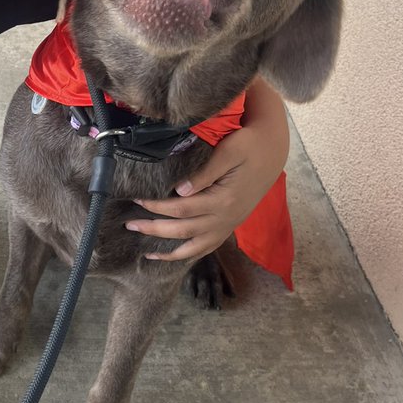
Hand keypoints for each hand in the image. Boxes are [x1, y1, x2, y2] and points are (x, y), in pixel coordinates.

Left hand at [125, 79, 288, 261]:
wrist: (272, 152)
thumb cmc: (249, 145)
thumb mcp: (229, 151)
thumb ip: (205, 172)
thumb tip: (180, 190)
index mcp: (224, 200)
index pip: (182, 208)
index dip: (157, 206)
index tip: (137, 200)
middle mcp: (226, 218)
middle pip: (183, 230)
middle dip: (154, 229)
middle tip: (129, 225)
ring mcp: (228, 225)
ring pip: (194, 246)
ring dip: (169, 250)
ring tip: (146, 252)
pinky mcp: (229, 226)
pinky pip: (207, 247)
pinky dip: (188, 255)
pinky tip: (171, 256)